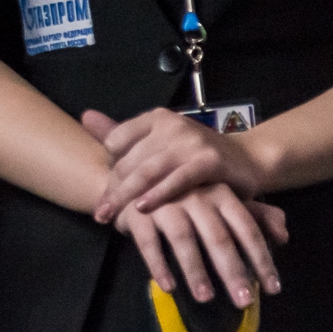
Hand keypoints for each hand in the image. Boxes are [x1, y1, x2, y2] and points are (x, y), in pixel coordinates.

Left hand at [85, 108, 269, 221]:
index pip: (117, 140)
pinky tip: (143, 208)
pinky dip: (158, 194)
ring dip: (126, 195)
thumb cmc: (196, 156)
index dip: (109, 167)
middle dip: (113, 189)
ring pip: (148, 170)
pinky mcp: (209, 160)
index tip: (105, 190)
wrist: (248, 160)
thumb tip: (85, 116)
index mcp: (155, 118)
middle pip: (130, 159)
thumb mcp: (161, 143)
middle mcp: (170, 125)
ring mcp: (190, 141)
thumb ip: (124, 134)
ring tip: (111, 215)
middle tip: (100, 213)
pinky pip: (177, 179)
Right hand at [112, 181, 287, 306]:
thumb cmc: (185, 193)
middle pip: (218, 237)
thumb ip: (255, 215)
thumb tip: (284, 234)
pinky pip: (148, 241)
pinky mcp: (137, 212)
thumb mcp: (221, 198)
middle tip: (244, 302)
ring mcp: (164, 202)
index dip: (261, 259)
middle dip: (232, 271)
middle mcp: (194, 195)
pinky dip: (158, 264)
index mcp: (220, 193)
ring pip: (183, 239)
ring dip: (195, 270)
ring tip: (206, 298)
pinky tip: (168, 287)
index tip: (273, 289)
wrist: (134, 173)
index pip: (247, 228)